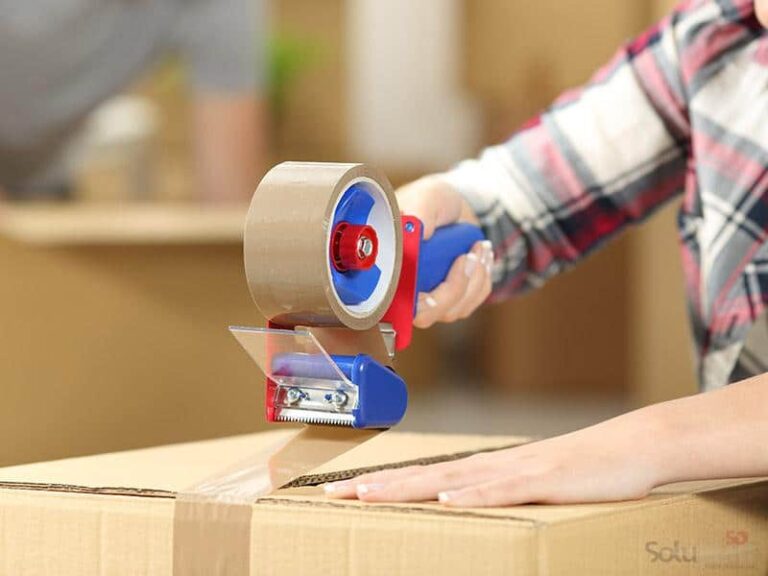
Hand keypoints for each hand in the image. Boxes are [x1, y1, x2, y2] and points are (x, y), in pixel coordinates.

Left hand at [324, 409, 662, 506]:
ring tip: (366, 495)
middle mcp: (492, 466)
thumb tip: (465, 508)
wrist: (630, 447)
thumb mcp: (533, 488)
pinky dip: (472, 494)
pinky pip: (503, 489)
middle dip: (377, 485)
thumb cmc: (582, 471)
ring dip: (406, 488)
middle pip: (424, 476)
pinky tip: (445, 499)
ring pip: (451, 480)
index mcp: (487, 470)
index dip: (384, 484)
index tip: (347, 491)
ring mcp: (517, 470)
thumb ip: (500, 495)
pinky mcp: (544, 480)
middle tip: (333, 493)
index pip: (425, 478)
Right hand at [396, 175, 492, 327]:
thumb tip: (419, 232)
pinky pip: (472, 301)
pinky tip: (482, 256)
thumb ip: (419, 212)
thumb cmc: (432, 201)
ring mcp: (429, 298)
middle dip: (455, 286)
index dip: (417, 301)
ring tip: (479, 247)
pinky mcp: (452, 299)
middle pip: (428, 315)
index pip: (395, 305)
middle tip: (468, 255)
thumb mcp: (427, 198)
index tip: (439, 270)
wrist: (453, 205)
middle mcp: (404, 290)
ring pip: (454, 309)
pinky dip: (482, 278)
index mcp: (389, 268)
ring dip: (474, 278)